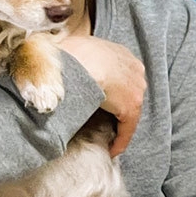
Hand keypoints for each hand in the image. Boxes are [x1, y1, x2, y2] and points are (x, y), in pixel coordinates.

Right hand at [57, 34, 145, 154]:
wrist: (79, 61)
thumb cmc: (71, 52)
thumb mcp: (74, 47)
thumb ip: (76, 55)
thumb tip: (59, 61)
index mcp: (121, 54)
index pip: (118, 74)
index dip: (110, 87)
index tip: (100, 97)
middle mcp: (134, 70)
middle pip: (126, 91)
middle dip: (115, 104)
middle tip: (100, 116)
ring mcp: (135, 89)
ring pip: (127, 111)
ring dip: (116, 122)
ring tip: (103, 134)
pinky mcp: (131, 108)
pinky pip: (127, 128)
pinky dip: (120, 140)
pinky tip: (111, 149)